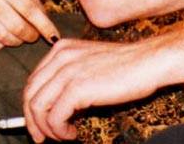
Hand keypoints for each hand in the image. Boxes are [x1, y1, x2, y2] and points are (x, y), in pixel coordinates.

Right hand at [0, 0, 58, 48]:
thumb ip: (32, 1)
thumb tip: (46, 22)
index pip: (30, 10)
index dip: (44, 26)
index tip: (54, 36)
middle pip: (16, 26)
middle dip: (30, 35)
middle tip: (34, 36)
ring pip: (2, 36)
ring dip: (16, 41)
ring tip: (21, 37)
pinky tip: (5, 39)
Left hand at [22, 38, 166, 141]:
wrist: (152, 61)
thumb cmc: (130, 65)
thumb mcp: (93, 62)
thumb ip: (71, 75)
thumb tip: (55, 103)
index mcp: (63, 49)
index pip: (34, 80)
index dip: (32, 105)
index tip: (39, 121)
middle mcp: (61, 57)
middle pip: (30, 94)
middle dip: (33, 120)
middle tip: (42, 136)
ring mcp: (67, 72)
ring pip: (37, 107)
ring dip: (46, 128)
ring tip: (61, 135)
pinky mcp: (76, 88)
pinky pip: (54, 117)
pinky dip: (59, 130)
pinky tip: (72, 132)